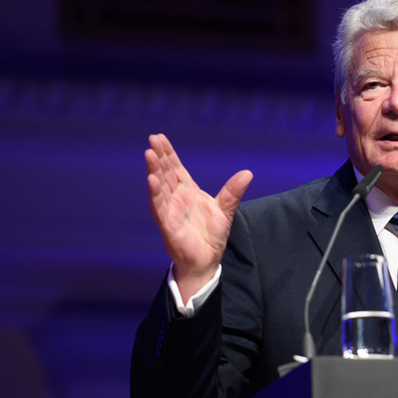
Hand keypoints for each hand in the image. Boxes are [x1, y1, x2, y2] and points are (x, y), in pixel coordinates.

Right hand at [145, 134, 252, 302]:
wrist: (206, 260)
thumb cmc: (211, 234)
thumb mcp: (225, 210)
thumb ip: (233, 192)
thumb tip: (247, 173)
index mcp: (187, 192)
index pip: (175, 168)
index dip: (168, 154)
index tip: (160, 137)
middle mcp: (175, 198)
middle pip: (165, 173)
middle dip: (159, 157)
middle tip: (153, 139)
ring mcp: (169, 211)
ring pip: (159, 187)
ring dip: (154, 170)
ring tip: (149, 154)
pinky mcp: (168, 225)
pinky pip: (159, 207)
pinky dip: (155, 194)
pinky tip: (151, 180)